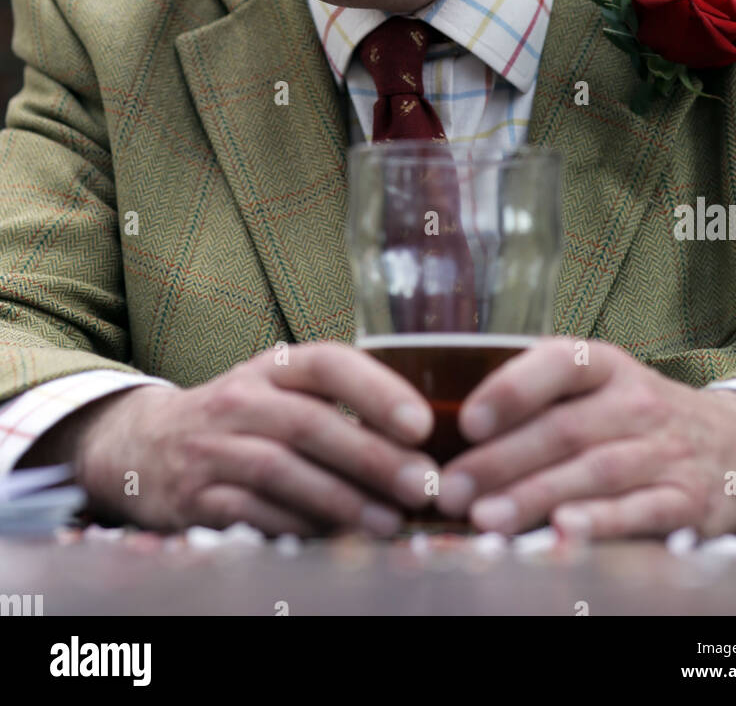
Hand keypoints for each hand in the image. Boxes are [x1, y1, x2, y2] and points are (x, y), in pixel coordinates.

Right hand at [72, 343, 438, 535]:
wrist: (143, 446)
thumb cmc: (240, 421)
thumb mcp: (281, 395)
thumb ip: (340, 408)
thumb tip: (420, 445)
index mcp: (271, 369)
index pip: (328, 364)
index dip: (377, 389)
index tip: (422, 423)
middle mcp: (239, 400)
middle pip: (311, 423)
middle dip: (373, 457)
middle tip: (422, 485)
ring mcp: (212, 448)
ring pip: (282, 471)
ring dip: (341, 500)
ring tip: (389, 522)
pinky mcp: (193, 497)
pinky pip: (250, 514)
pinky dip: (296, 528)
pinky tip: (334, 540)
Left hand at [434, 338, 735, 537]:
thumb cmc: (639, 419)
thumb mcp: (601, 388)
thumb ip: (541, 399)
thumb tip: (454, 433)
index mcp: (607, 366)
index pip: (558, 363)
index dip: (511, 389)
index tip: (467, 422)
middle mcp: (637, 403)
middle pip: (563, 429)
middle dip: (501, 462)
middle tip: (450, 489)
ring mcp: (665, 451)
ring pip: (593, 472)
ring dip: (535, 497)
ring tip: (485, 520)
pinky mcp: (687, 500)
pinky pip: (640, 511)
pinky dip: (601, 523)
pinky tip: (562, 533)